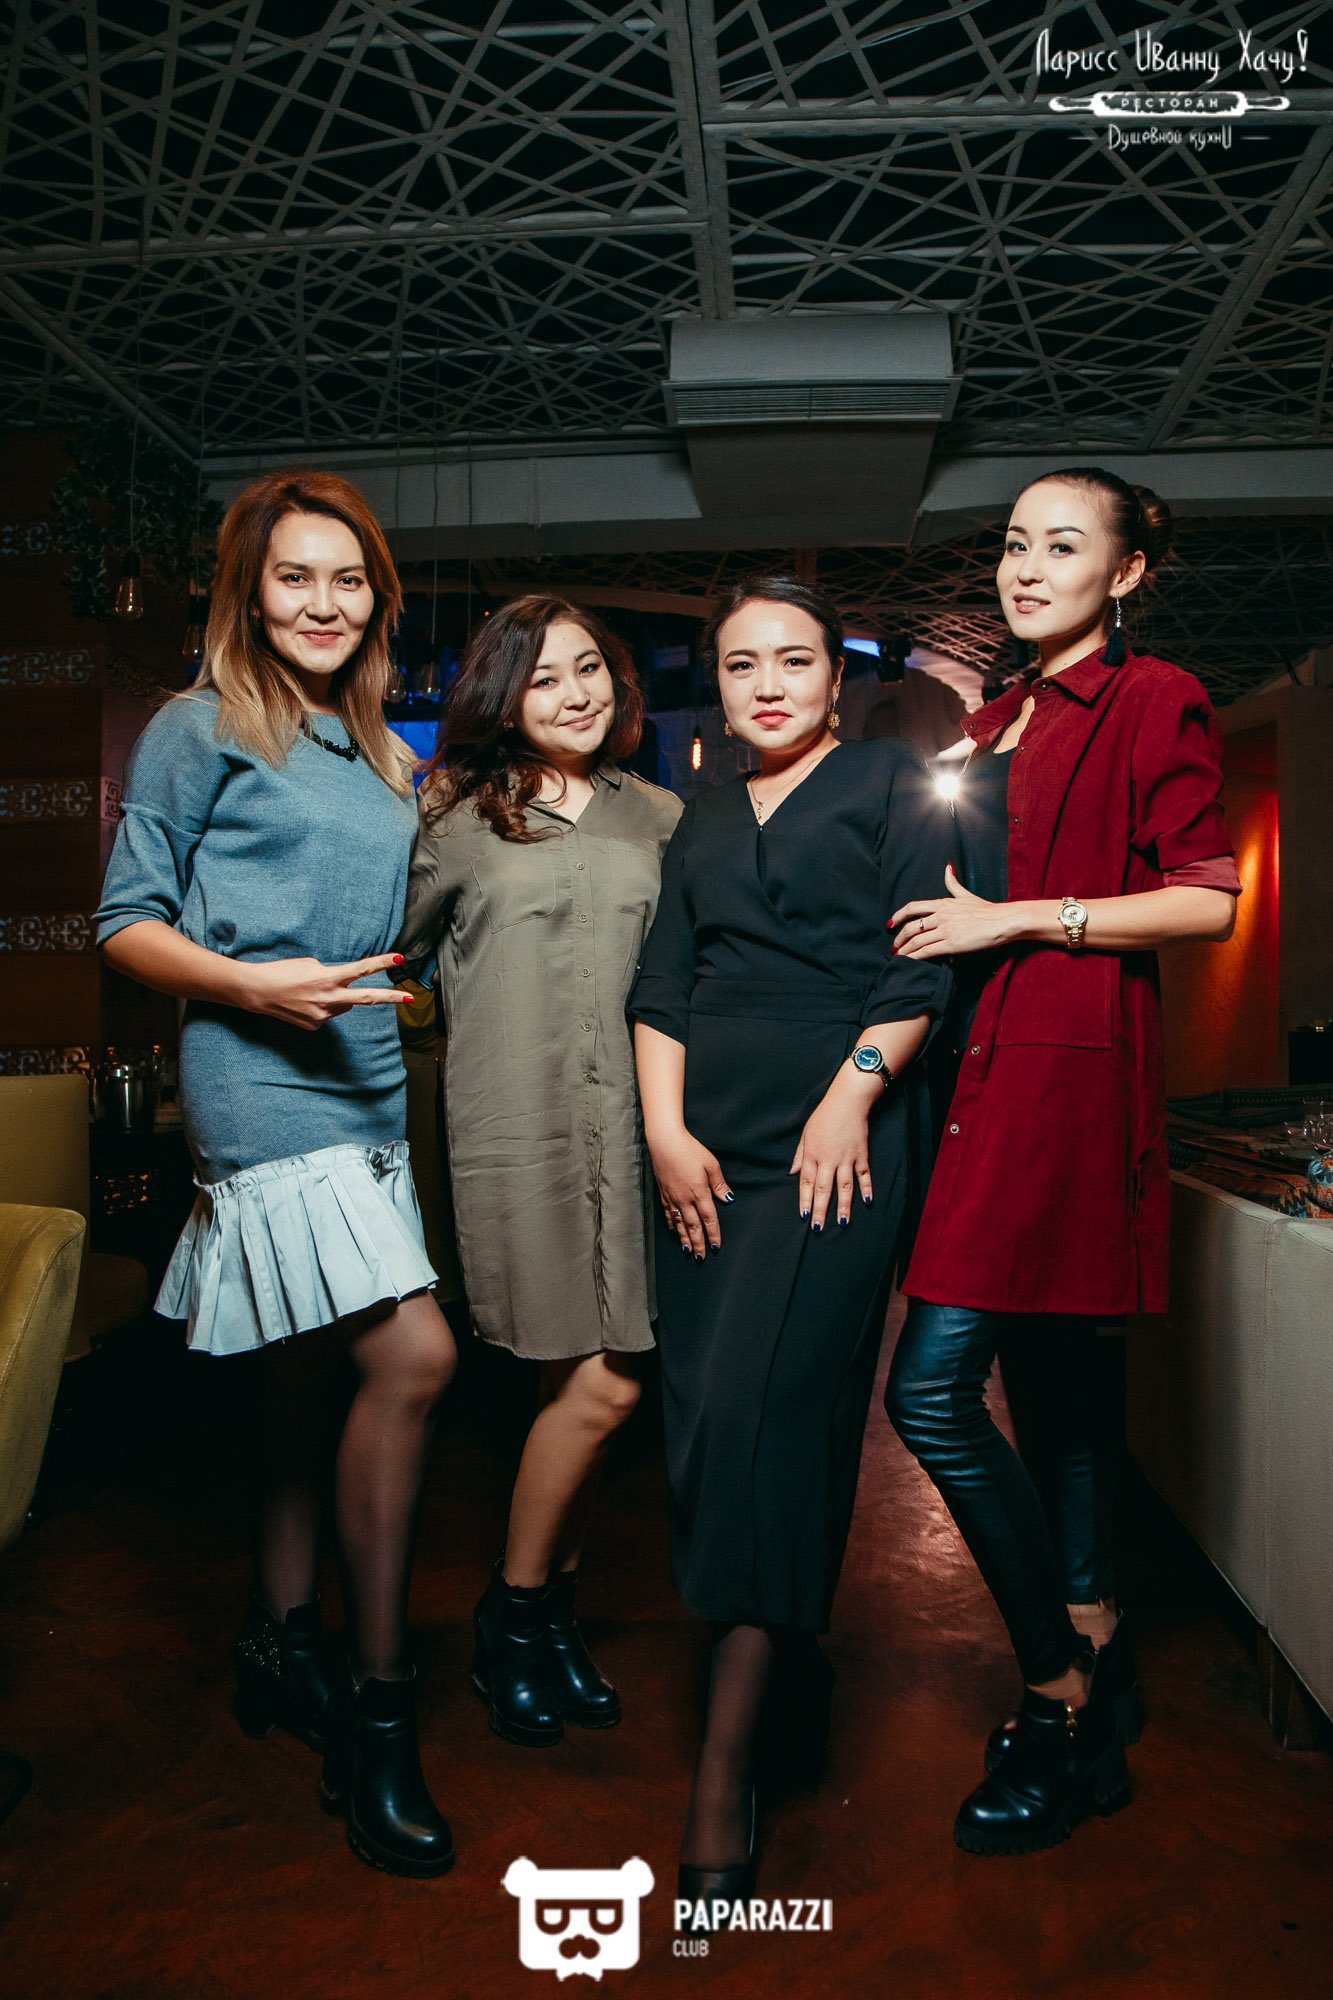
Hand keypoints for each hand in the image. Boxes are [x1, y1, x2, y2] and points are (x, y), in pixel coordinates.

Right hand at [240, 953, 412, 1030]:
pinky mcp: (315, 1026)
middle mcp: (329, 999)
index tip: (399, 958)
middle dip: (390, 998)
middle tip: (411, 998)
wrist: (256, 992)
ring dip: (335, 997)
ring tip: (310, 991)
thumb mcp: (311, 965)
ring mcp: (323, 1015)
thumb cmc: (282, 972)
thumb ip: (333, 975)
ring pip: (343, 1005)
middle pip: (366, 998)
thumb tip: (344, 988)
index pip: (360, 969)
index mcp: (328, 978)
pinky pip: (328, 1014)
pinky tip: (303, 1003)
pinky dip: (321, 1007)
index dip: (381, 963)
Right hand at [646, 1124, 732, 1257]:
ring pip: (679, 1223)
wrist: (665, 1141)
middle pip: (693, 1226)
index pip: (709, 1218)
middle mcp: (685, 1198)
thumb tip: (728, 1199)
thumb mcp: (711, 1164)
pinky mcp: (663, 1193)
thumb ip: (719, 1183)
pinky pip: (669, 1214)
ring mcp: (672, 1197)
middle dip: (698, 1243)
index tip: (716, 1247)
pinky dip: (672, 1225)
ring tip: (689, 1252)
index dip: (713, 1234)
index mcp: (699, 1192)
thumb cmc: (690, 1149)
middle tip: (701, 1258)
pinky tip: (674, 1232)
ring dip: (685, 1239)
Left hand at [790, 1071, 873, 1228]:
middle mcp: (829, 1159)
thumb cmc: (824, 1117)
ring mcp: (846, 1158)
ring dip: (843, 1206)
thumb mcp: (806, 1134)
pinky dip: (866, 1188)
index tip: (804, 1216)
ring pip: (844, 1187)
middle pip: (824, 1189)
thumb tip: (792, 1174)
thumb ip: (799, 1155)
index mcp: (812, 1155)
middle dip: (820, 1210)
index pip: (807, 1183)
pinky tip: (867, 1202)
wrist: (847, 1102)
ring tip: (843, 1223)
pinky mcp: (861, 1155)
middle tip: (818, 1229)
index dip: (805, 1201)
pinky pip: (864, 1175)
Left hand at [891, 863, 1013, 958]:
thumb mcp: (966, 894)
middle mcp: (941, 915)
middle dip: (898, 938)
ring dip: (904, 950)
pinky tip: (909, 961)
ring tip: (898, 957)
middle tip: (893, 946)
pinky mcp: (952, 944)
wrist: (1003, 921)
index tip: (890, 923)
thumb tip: (947, 867)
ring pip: (917, 940)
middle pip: (911, 926)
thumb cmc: (987, 909)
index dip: (898, 915)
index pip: (913, 907)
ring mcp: (946, 930)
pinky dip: (915, 957)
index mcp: (943, 903)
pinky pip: (927, 951)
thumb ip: (953, 883)